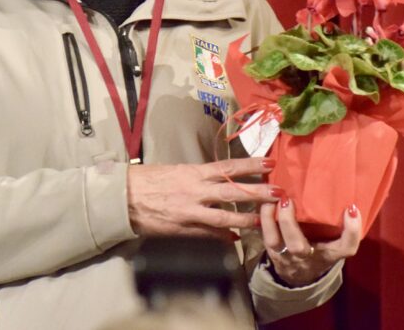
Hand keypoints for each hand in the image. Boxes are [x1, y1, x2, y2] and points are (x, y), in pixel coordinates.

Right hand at [127, 157, 280, 238]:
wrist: (124, 197)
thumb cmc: (148, 179)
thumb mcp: (175, 170)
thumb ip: (198, 176)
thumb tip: (217, 178)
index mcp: (194, 173)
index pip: (228, 167)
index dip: (250, 165)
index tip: (269, 162)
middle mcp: (196, 191)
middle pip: (234, 192)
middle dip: (258, 193)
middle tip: (279, 192)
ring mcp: (191, 212)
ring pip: (225, 217)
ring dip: (246, 219)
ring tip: (264, 220)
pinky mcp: (183, 229)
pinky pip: (208, 235)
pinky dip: (223, 237)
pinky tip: (235, 239)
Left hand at [260, 201, 361, 286]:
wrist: (300, 277)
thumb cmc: (322, 252)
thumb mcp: (335, 244)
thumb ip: (341, 227)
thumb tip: (349, 199)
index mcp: (330, 254)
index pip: (346, 247)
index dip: (351, 231)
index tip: (351, 209)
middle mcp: (307, 258)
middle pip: (298, 247)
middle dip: (289, 223)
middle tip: (287, 200)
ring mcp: (287, 257)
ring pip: (274, 242)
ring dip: (270, 219)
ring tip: (270, 200)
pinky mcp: (272, 252)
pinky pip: (265, 237)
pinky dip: (263, 219)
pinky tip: (265, 203)